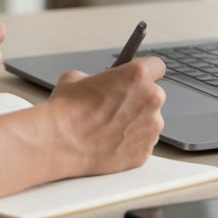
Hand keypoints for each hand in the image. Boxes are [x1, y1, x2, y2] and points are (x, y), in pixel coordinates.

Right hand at [46, 57, 165, 176]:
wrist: (61, 142)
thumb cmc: (68, 109)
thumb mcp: (77, 77)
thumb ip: (99, 78)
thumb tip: (100, 84)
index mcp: (137, 76)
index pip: (157, 66)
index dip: (146, 72)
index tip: (139, 78)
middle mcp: (151, 101)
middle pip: (154, 95)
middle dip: (139, 99)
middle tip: (116, 106)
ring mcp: (151, 129)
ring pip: (150, 121)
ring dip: (136, 122)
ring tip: (109, 127)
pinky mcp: (144, 152)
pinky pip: (143, 143)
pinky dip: (130, 142)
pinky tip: (110, 142)